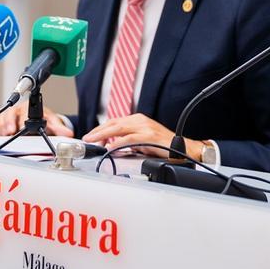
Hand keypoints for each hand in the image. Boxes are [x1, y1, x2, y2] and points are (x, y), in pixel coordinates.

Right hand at [0, 100, 72, 136]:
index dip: (22, 119)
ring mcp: (11, 116)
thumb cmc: (43, 119)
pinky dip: (0, 129)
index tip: (20, 126)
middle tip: (11, 131)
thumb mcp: (51, 123)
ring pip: (4, 118)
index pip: (25, 112)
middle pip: (11, 114)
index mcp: (30, 108)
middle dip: (10, 122)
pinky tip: (2, 135)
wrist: (39, 119)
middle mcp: (19, 110)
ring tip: (5, 133)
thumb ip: (59, 128)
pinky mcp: (4, 122)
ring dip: (3, 126)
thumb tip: (69, 133)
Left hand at [81, 114, 203, 160]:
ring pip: (118, 128)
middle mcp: (140, 120)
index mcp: (138, 120)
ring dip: (103, 135)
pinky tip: (110, 147)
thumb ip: (129, 141)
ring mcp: (145, 127)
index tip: (91, 136)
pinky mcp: (149, 136)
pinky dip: (118, 143)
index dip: (101, 129)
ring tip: (93, 141)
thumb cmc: (164, 146)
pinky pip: (129, 139)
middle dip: (98, 131)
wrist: (182, 148)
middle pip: (113, 123)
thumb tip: (113, 146)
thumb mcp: (142, 141)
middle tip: (87, 138)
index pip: (114, 122)